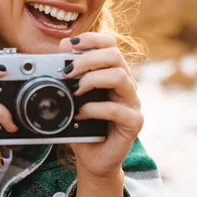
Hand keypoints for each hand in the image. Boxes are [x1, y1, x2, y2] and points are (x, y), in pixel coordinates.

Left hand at [59, 33, 142, 180]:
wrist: (93, 157)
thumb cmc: (83, 124)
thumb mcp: (71, 95)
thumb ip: (69, 73)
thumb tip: (62, 47)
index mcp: (113, 72)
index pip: (110, 44)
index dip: (92, 39)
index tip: (70, 45)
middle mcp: (126, 83)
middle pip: (115, 55)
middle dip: (87, 59)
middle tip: (67, 72)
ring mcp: (132, 102)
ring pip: (119, 76)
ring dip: (92, 80)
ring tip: (75, 91)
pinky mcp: (134, 122)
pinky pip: (117, 109)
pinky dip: (94, 109)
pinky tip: (80, 114)